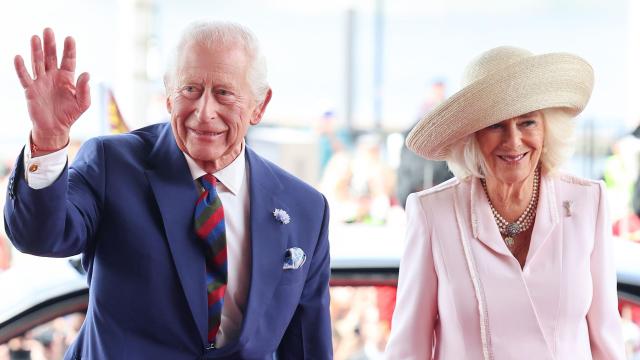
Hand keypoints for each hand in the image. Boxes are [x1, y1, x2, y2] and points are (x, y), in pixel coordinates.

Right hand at [14, 28, 90, 151]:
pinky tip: (18, 57)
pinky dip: (21, 68)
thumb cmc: (70, 114)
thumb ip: (85, 90)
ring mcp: (41, 81)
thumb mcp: (82, 103)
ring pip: (38, 63)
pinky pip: (25, 77)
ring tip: (35, 37)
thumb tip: (87, 74)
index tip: (69, 38)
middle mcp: (53, 76)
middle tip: (48, 30)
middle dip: (50, 44)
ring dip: (36, 51)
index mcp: (67, 78)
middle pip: (51, 57)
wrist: (55, 128)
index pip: (68, 60)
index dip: (69, 49)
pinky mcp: (30, 89)